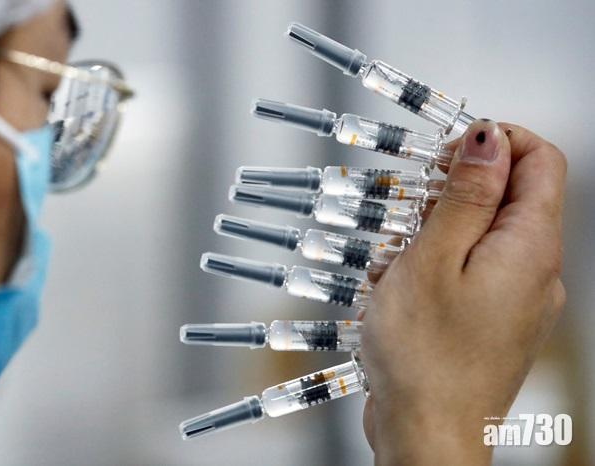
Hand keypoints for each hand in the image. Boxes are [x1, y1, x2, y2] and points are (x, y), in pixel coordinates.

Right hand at [359, 120, 566, 464]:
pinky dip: (436, 265)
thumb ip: (465, 195)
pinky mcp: (493, 318)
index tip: (445, 155)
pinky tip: (402, 287)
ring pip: (482, 234)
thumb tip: (489, 138)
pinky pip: (472, 270)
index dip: (494, 142)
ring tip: (397, 261)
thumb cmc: (425, 358)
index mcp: (530, 247)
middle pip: (508, 196)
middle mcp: (536, 271)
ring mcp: (517, 298)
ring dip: (436, 232)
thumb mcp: (433, 259)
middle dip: (453, 193)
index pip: (540, 159)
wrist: (426, 435)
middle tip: (411, 212)